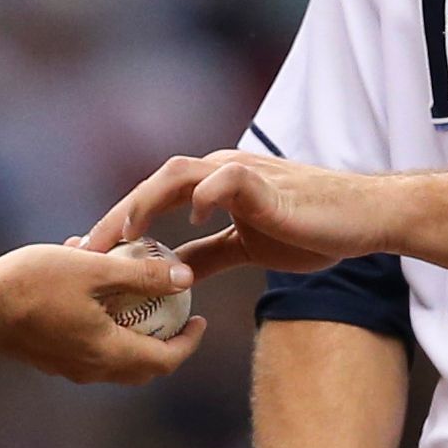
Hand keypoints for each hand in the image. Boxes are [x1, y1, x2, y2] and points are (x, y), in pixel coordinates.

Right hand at [0, 244, 204, 383]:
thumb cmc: (32, 283)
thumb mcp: (93, 269)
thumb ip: (142, 274)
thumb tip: (186, 276)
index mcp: (109, 352)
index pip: (166, 359)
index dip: (189, 341)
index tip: (199, 317)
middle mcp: (91, 369)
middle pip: (142, 367)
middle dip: (164, 343)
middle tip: (174, 314)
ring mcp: (66, 366)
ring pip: (114, 357)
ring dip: (129, 330)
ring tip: (129, 291)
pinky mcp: (47, 357)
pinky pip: (87, 346)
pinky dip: (101, 325)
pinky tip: (85, 285)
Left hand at [82, 151, 397, 275]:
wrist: (361, 219)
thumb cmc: (307, 229)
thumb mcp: (245, 248)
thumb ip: (207, 256)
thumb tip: (171, 274)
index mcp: (209, 188)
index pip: (151, 202)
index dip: (118, 226)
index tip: (88, 254)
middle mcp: (217, 173)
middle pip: (152, 185)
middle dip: (117, 217)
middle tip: (85, 249)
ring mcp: (240, 173)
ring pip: (178, 174)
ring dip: (145, 200)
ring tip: (123, 232)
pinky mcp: (265, 182)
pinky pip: (227, 178)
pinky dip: (206, 192)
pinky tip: (192, 215)